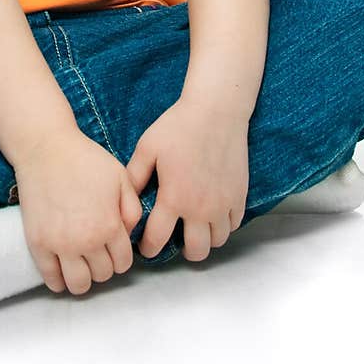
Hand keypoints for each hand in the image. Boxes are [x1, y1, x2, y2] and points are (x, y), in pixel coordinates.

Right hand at [13, 128, 142, 294]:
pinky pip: (51, 279)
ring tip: (81, 263)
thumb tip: (129, 235)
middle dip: (104, 265)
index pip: (123, 263)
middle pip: (102, 275)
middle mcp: (86, 241)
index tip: (113, 248)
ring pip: (78, 285)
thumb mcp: (120, 178)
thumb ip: (133, 209)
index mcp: (109, 226)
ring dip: (84, 278)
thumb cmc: (85, 160)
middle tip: (97, 251)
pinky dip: (59, 281)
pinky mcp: (37, 244)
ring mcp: (59, 245)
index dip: (121, 257)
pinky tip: (62, 270)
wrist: (45, 149)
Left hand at [126, 98, 249, 260]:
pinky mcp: (239, 195)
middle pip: (196, 251)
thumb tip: (124, 200)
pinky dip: (223, 225)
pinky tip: (213, 213)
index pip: (158, 240)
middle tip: (176, 240)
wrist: (216, 111)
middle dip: (183, 251)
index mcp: (174, 198)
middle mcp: (200, 207)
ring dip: (205, 238)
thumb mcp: (147, 148)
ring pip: (218, 241)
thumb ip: (134, 177)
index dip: (148, 248)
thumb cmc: (178, 126)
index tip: (146, 247)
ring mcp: (223, 203)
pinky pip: (234, 224)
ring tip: (195, 227)